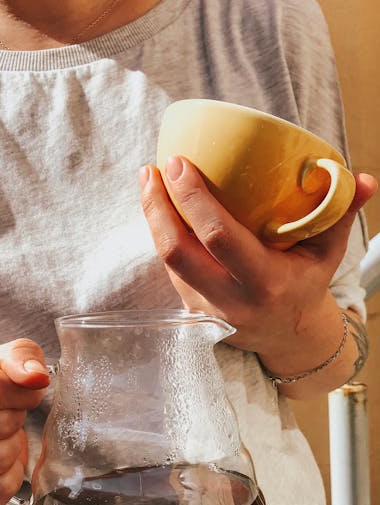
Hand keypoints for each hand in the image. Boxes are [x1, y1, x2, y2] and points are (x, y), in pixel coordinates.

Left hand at [139, 156, 376, 363]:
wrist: (287, 336)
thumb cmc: (306, 285)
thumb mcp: (328, 253)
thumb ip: (340, 214)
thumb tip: (362, 178)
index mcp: (264, 283)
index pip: (218, 237)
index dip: (192, 199)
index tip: (178, 163)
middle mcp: (229, 300)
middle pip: (177, 251)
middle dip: (158, 206)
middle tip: (153, 168)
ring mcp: (205, 309)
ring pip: (166, 261)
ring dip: (152, 218)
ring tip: (149, 180)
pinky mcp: (191, 309)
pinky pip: (170, 267)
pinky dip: (162, 234)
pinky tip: (161, 207)